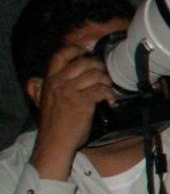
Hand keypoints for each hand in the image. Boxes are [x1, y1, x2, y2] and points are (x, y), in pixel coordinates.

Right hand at [28, 45, 114, 179]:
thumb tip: (34, 80)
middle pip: (84, 62)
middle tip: (103, 76)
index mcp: (49, 81)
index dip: (75, 50)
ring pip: (96, 75)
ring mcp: (71, 91)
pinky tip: (111, 101)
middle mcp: (59, 83)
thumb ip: (41, 89)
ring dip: (107, 81)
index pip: (60, 56)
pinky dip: (110, 94)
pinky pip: (102, 90)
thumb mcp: (43, 101)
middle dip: (98, 67)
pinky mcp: (83, 102)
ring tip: (108, 89)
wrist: (54, 143)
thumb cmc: (52, 124)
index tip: (86, 52)